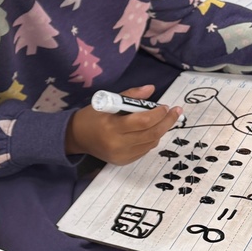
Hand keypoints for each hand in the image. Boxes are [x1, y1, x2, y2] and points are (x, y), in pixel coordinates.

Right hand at [66, 85, 183, 164]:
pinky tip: (150, 131)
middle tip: (175, 112)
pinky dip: (151, 139)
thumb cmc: (92, 116)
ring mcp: (121, 155)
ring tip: (163, 120)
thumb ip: (130, 95)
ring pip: (151, 143)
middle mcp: (117, 144)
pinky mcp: (123, 161)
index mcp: (112, 127)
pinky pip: (144, 150)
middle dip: (167, 122)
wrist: (76, 137)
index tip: (165, 106)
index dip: (158, 113)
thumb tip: (151, 89)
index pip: (143, 121)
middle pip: (151, 134)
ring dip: (160, 130)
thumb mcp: (107, 101)